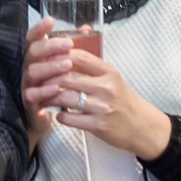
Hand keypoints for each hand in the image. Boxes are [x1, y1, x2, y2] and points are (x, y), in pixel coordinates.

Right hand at [20, 17, 70, 147]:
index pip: (32, 39)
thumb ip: (73, 48)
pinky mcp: (28, 101)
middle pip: (32, 52)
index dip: (39, 29)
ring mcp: (26, 84)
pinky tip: (56, 88)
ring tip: (67, 64)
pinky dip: (44, 90)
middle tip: (68, 44)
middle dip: (49, 47)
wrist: (51, 117)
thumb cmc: (59, 88)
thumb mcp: (66, 66)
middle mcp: (28, 67)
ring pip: (32, 72)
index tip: (51, 21)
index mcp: (36, 57)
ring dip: (50, 67)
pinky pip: (32, 94)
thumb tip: (86, 28)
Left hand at [49, 42, 171, 160]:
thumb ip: (90, 68)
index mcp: (109, 72)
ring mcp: (102, 107)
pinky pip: (70, 118)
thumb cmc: (123, 100)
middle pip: (67, 77)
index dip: (58, 57)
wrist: (143, 127)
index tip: (45, 60)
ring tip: (44, 98)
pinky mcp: (99, 125)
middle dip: (48, 79)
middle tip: (37, 81)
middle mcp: (106, 87)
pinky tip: (58, 115)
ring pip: (66, 97)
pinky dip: (60, 116)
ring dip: (50, 98)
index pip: (79, 57)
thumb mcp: (112, 79)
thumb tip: (61, 54)